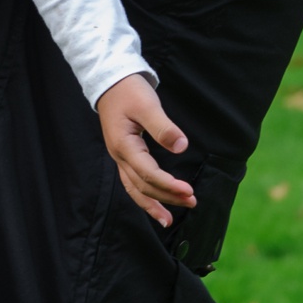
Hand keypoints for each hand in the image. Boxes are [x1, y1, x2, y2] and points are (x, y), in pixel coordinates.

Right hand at [96, 73, 195, 227]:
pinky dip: (145, 196)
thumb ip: (163, 127)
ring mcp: (120, 157)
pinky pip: (133, 182)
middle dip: (167, 197)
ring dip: (154, 203)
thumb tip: (182, 147)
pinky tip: (156, 204)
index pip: (149, 173)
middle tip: (192, 202)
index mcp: (124, 146)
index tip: (189, 191)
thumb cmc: (129, 91)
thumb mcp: (148, 105)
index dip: (169, 185)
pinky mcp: (124, 155)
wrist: (110, 82)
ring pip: (135, 189)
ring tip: (169, 220)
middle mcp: (119, 156)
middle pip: (143, 185)